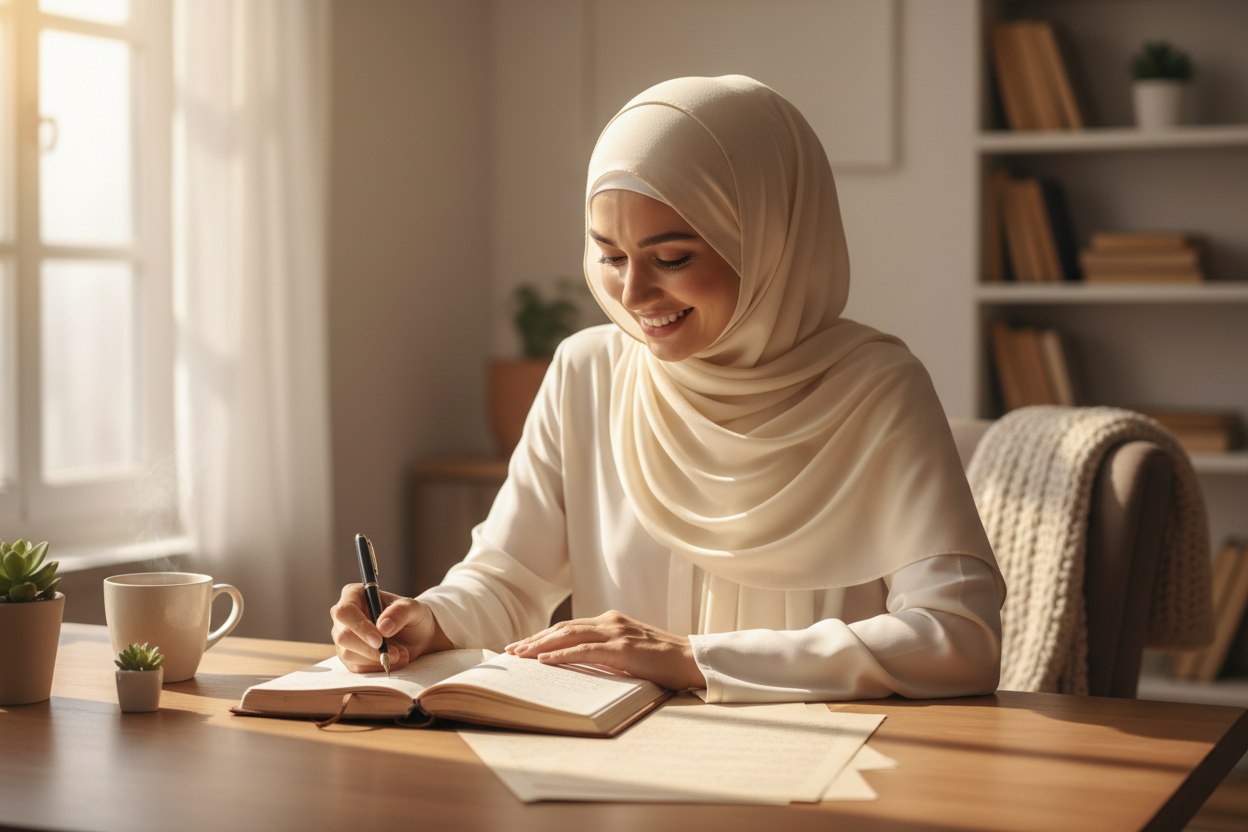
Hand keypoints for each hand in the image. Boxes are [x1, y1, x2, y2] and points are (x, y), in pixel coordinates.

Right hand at [330, 584, 452, 672]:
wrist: (417, 635)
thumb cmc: (412, 616)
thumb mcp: (413, 609)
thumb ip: (399, 613)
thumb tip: (382, 627)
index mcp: (354, 595)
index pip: (345, 611)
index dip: (360, 627)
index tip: (379, 640)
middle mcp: (344, 617)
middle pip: (343, 636)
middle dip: (369, 649)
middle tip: (395, 653)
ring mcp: (344, 637)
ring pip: (348, 654)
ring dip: (376, 659)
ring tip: (400, 654)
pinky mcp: (349, 656)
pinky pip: (356, 667)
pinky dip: (377, 667)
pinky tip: (393, 660)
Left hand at [504, 610, 705, 690]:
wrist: (691, 660)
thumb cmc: (662, 661)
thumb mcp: (629, 651)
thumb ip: (606, 651)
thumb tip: (578, 663)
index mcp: (611, 621)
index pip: (569, 626)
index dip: (543, 635)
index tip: (522, 645)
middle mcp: (610, 622)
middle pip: (563, 628)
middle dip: (533, 639)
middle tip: (510, 650)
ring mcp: (616, 633)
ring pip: (569, 635)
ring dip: (540, 645)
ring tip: (519, 655)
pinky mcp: (622, 649)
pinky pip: (585, 651)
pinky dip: (561, 655)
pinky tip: (544, 661)